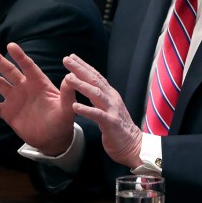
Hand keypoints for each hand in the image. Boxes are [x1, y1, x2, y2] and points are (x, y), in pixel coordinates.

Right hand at [0, 43, 75, 155]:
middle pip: (10, 71)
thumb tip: (70, 77)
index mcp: (39, 84)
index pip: (28, 66)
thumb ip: (67, 93)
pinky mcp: (8, 112)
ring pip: (0, 85)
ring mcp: (15, 99)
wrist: (53, 139)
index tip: (11, 45)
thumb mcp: (67, 108)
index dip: (20, 56)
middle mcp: (25, 88)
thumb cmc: (63, 122)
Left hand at [62, 54, 142, 168]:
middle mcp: (112, 99)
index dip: (84, 66)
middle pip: (95, 80)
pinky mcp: (111, 123)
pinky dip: (86, 109)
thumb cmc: (119, 128)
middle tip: (66, 59)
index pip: (96, 76)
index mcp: (110, 95)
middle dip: (80, 69)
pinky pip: (97, 115)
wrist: (134, 145)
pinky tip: (75, 106)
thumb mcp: (109, 108)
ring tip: (68, 78)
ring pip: (96, 94)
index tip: (71, 57)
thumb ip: (100, 97)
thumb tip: (89, 86)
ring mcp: (112, 110)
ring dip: (81, 85)